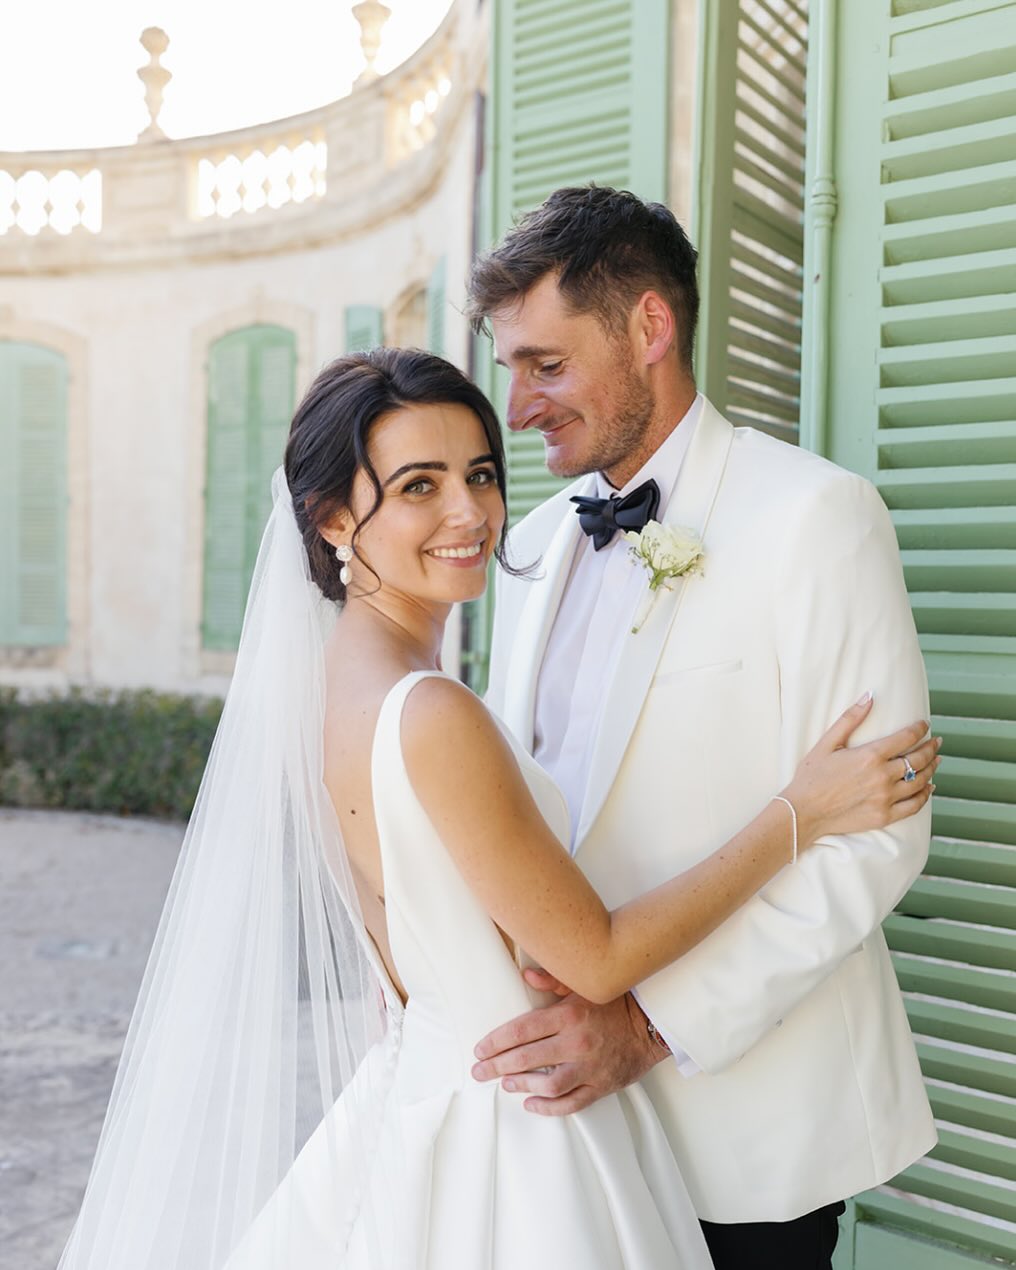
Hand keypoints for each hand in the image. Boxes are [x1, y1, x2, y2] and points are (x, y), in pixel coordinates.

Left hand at [471, 968, 665, 1114]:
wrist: (651, 1025)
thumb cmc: (614, 1003)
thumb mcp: (583, 986)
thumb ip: (552, 981)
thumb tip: (525, 976)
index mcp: (568, 1015)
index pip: (521, 1030)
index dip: (496, 1042)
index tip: (480, 1049)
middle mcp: (576, 1042)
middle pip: (527, 1058)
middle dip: (497, 1066)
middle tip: (479, 1072)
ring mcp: (589, 1067)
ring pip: (548, 1083)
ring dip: (522, 1085)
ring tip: (505, 1084)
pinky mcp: (601, 1086)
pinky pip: (572, 1102)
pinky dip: (549, 1107)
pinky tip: (532, 1104)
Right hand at [783, 693, 939, 848]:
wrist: (804, 811)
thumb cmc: (812, 776)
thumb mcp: (827, 743)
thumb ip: (850, 719)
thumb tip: (870, 696)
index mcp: (870, 755)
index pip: (906, 738)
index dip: (919, 729)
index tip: (925, 725)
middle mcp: (882, 776)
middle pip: (918, 759)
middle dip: (931, 748)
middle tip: (937, 742)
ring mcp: (885, 798)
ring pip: (921, 781)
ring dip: (932, 769)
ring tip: (936, 761)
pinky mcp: (884, 816)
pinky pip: (914, 805)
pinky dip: (926, 795)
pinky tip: (929, 787)